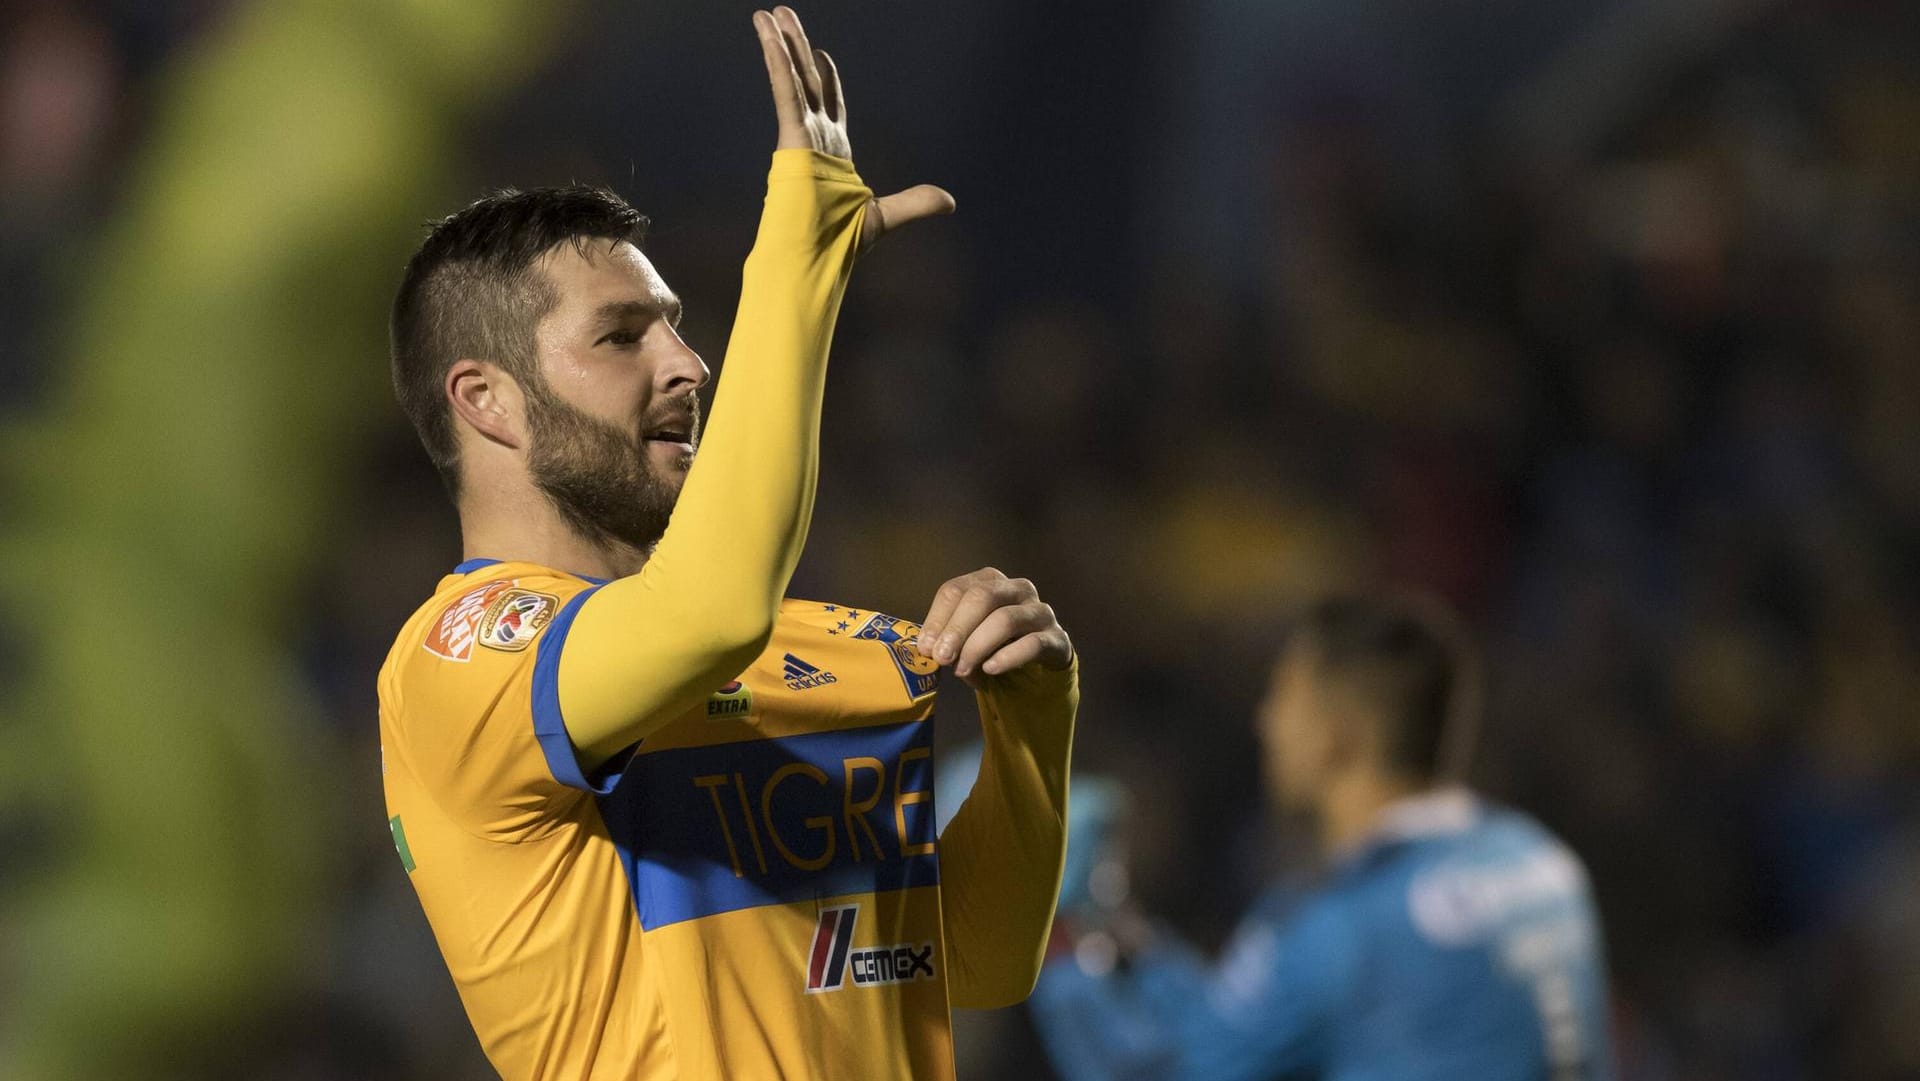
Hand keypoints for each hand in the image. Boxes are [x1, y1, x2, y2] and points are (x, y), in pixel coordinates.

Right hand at [752, 7, 954, 250]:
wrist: (813, 261)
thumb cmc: (838, 245)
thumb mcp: (886, 216)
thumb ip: (916, 202)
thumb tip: (951, 201)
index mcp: (833, 154)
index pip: (830, 105)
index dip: (827, 78)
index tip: (822, 55)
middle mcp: (814, 139)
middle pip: (807, 81)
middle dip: (797, 48)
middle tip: (784, 17)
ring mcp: (800, 137)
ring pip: (791, 78)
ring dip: (780, 43)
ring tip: (766, 13)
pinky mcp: (790, 138)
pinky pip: (784, 90)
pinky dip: (776, 61)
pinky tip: (767, 33)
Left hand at [915, 568, 1073, 687]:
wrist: (1037, 664)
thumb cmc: (995, 646)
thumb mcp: (968, 639)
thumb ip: (949, 640)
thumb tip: (929, 648)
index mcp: (990, 581)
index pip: (957, 589)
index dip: (938, 618)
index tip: (926, 647)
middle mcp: (1017, 588)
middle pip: (982, 598)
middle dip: (957, 629)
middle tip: (942, 658)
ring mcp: (1040, 611)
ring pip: (1005, 619)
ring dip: (978, 647)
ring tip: (962, 670)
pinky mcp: (1056, 637)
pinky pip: (1032, 643)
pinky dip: (1008, 657)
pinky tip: (990, 669)